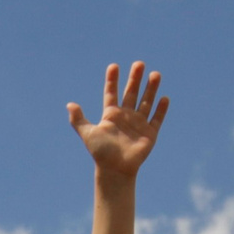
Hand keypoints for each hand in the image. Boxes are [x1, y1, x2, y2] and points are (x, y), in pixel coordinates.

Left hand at [68, 61, 168, 179]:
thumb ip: (78, 120)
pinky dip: (161, 109)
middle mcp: (125, 116)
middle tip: (139, 64)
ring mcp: (138, 123)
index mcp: (111, 114)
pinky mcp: (150, 133)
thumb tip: (69, 104)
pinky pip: (157, 118)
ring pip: (146, 102)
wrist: (115, 169)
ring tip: (155, 74)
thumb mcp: (88, 134)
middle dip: (135, 78)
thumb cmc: (101, 152)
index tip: (114, 66)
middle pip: (131, 93)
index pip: (111, 93)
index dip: (112, 80)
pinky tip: (164, 98)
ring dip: (151, 89)